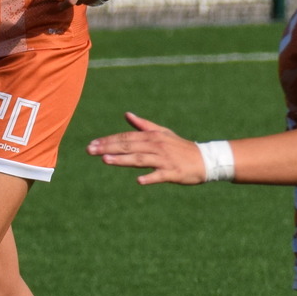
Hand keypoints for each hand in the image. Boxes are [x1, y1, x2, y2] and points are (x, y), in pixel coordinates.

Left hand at [88, 111, 205, 183]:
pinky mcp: (173, 172)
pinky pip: (160, 175)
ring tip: (106, 160)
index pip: (127, 137)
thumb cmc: (180, 147)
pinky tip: (139, 181)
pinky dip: (150, 177)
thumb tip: (127, 114)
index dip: (109, 140)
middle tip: (90, 150)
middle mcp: (157, 146)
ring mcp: (165, 160)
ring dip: (123, 159)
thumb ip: (143, 125)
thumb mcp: (162, 133)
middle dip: (109, 147)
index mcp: (153, 137)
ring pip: (140, 159)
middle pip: (129, 146)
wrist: (206, 159)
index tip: (91, 144)